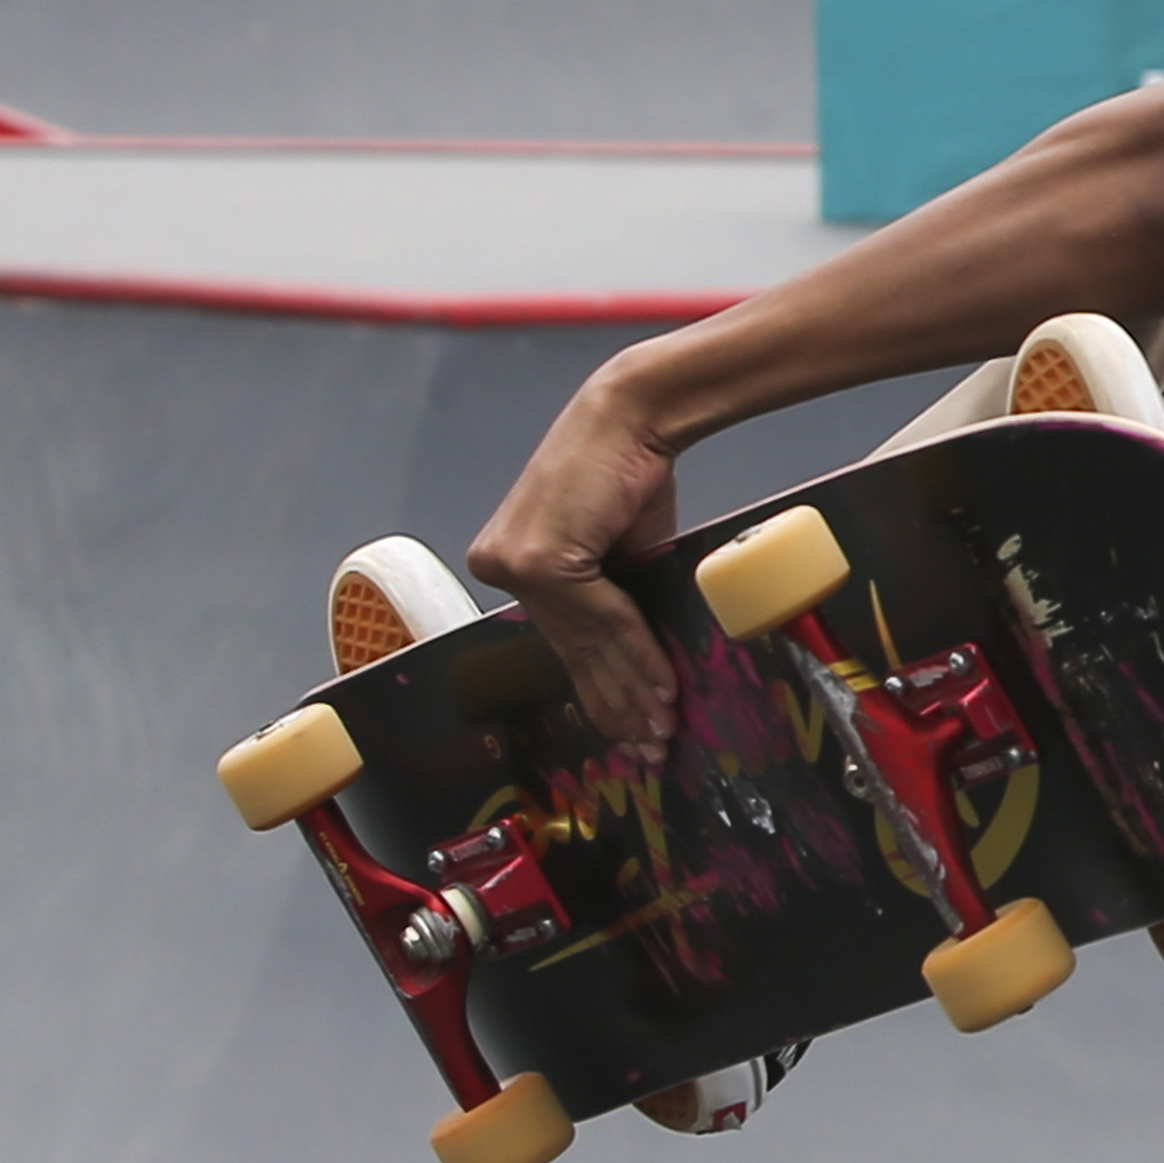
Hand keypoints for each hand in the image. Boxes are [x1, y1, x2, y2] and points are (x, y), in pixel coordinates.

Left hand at [469, 366, 686, 760]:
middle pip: (573, 650)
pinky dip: (639, 656)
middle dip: (618, 704)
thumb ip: (608, 600)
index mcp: (508, 563)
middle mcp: (499, 565)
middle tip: (652, 744)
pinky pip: (602, 622)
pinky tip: (664, 687)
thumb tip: (632, 665)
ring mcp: (515, 564)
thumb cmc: (628, 474)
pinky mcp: (542, 561)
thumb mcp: (614, 550)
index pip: (560, 640)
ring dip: (633, 690)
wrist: (634, 418)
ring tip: (663, 728)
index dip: (599, 689)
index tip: (630, 728)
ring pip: (588, 643)